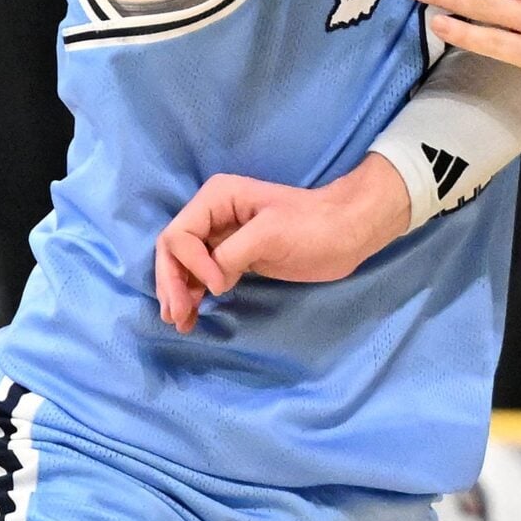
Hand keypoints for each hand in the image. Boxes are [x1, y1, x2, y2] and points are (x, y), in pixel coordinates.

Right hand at [152, 160, 409, 332]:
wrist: (348, 232)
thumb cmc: (314, 226)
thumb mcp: (270, 234)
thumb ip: (230, 255)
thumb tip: (210, 283)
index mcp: (217, 198)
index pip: (179, 236)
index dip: (190, 265)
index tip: (218, 286)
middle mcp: (213, 214)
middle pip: (173, 252)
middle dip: (171, 284)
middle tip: (178, 317)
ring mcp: (222, 237)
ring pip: (183, 266)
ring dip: (178, 293)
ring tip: (181, 322)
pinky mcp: (234, 257)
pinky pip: (202, 276)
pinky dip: (195, 294)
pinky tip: (193, 315)